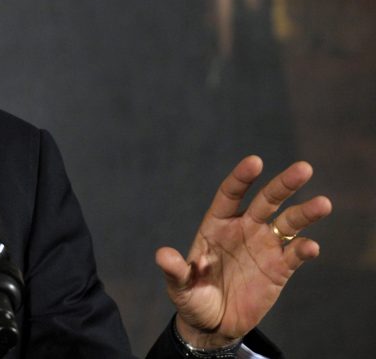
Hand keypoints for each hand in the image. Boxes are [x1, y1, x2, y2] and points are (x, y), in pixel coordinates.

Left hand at [155, 155, 331, 348]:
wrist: (214, 324)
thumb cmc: (193, 297)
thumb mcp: (180, 286)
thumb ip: (175, 270)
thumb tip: (163, 255)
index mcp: (217, 224)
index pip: (231, 194)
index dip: (242, 178)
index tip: (255, 162)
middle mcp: (243, 228)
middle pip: (266, 200)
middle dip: (284, 184)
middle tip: (304, 168)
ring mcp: (263, 246)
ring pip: (288, 222)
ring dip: (305, 213)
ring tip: (323, 203)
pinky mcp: (279, 269)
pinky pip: (294, 255)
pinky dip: (304, 249)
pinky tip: (311, 246)